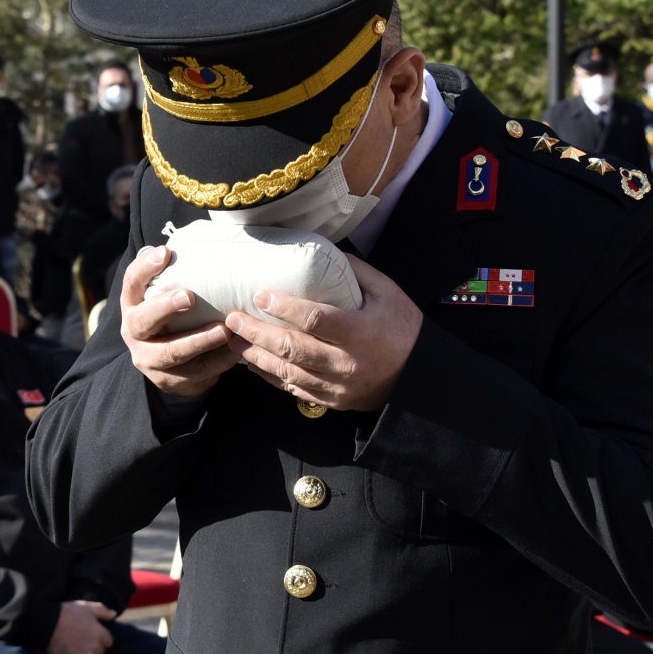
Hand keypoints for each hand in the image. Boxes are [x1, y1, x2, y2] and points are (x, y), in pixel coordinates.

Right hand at [46, 601, 115, 653]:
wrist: (48, 624)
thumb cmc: (67, 613)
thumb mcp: (86, 607)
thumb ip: (102, 610)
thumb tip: (114, 614)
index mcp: (102, 634)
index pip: (107, 642)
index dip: (98, 639)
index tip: (87, 635)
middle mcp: (96, 648)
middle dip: (91, 649)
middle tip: (78, 642)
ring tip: (73, 650)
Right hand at [120, 246, 239, 397]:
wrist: (170, 365)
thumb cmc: (176, 317)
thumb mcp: (169, 295)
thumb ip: (180, 275)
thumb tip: (215, 238)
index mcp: (133, 304)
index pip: (132, 282)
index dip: (145, 268)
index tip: (165, 252)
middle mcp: (135, 332)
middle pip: (142, 321)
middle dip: (165, 308)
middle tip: (188, 297)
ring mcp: (149, 359)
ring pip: (170, 353)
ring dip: (198, 341)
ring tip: (225, 330)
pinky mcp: (169, 380)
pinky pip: (195, 373)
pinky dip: (218, 362)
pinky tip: (236, 351)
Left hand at [223, 256, 422, 411]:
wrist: (420, 377)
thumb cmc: (404, 330)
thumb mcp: (388, 294)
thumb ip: (356, 273)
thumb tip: (324, 253)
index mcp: (360, 333)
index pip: (315, 320)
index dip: (284, 307)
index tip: (261, 294)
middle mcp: (345, 363)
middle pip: (291, 348)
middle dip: (257, 332)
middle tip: (232, 318)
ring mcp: (336, 386)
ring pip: (287, 372)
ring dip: (255, 356)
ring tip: (232, 339)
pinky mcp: (331, 400)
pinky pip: (293, 390)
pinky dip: (270, 376)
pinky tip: (252, 362)